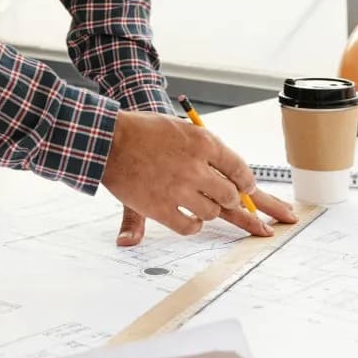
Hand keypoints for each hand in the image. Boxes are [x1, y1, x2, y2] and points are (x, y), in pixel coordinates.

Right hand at [103, 111, 297, 243]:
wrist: (109, 140)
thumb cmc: (145, 131)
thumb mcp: (180, 130)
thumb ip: (205, 153)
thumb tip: (226, 175)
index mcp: (203, 142)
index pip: (240, 169)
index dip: (248, 183)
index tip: (248, 190)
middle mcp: (195, 166)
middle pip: (230, 195)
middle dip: (233, 201)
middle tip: (234, 205)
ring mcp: (179, 189)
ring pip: (212, 212)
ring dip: (210, 211)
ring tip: (200, 205)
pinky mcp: (161, 208)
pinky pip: (190, 227)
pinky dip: (193, 226)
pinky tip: (190, 220)